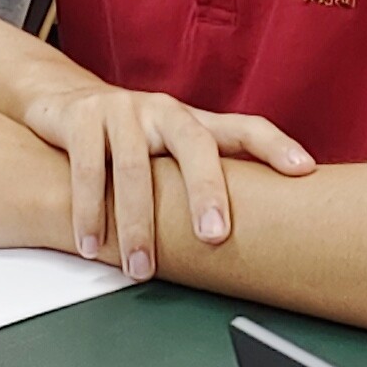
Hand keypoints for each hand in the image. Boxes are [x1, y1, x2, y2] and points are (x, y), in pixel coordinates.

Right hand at [18, 79, 313, 279]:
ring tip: (140, 268)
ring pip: (134, 168)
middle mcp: (164, 110)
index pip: (244, 127)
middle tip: (214, 236)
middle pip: (193, 145)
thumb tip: (258, 227)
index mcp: (193, 121)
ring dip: (136, 224)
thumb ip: (205, 176)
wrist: (63, 98)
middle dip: (206, 191)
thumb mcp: (170, 149)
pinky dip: (89, 211)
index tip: (304, 169)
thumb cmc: (131, 135)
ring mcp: (122, 111)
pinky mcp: (81, 119)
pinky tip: (92, 245)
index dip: (275, 146)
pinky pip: (87, 169)